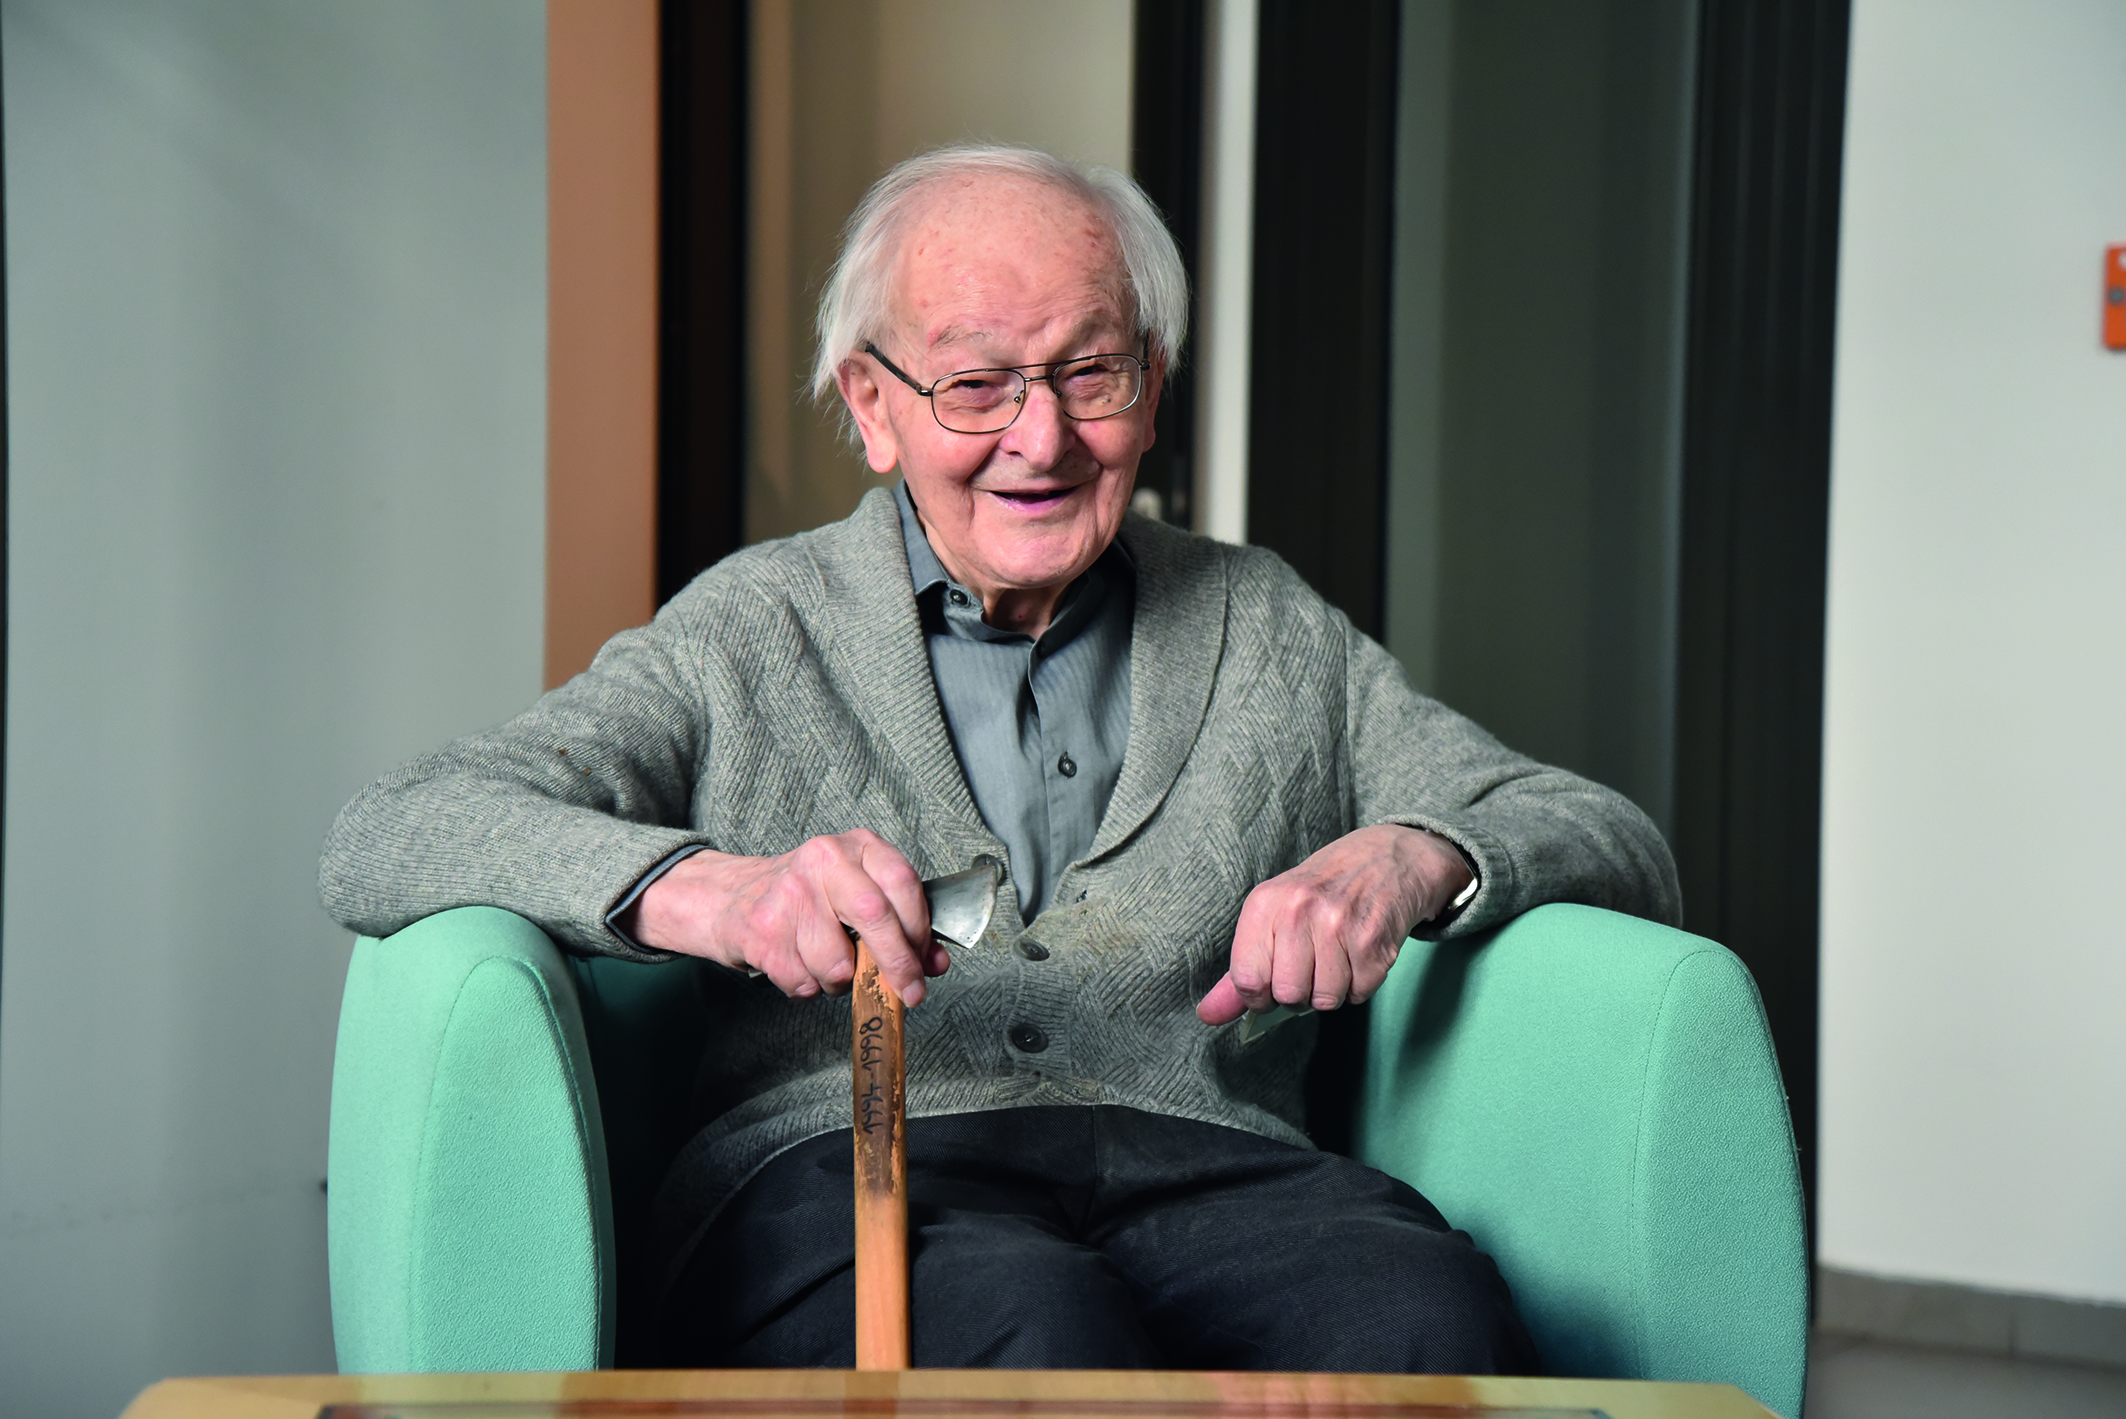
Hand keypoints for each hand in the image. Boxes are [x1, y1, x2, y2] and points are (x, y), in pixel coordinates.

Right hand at [620, 830, 948, 1004]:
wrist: (729, 898)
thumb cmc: (806, 898)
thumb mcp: (856, 893)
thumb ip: (900, 924)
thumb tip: (933, 964)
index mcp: (855, 846)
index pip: (903, 883)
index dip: (921, 931)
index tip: (926, 964)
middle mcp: (823, 861)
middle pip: (875, 917)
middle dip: (898, 965)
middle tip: (910, 992)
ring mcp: (789, 895)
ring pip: (840, 964)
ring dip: (840, 981)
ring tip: (824, 960)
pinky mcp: (763, 933)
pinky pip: (805, 983)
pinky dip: (807, 987)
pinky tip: (797, 963)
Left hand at [1196, 824, 1472, 1025]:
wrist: (1384, 859)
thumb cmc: (1319, 893)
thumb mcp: (1272, 916)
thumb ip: (1239, 971)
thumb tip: (1207, 1016)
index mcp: (1264, 903)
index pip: (1247, 980)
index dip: (1259, 996)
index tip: (1271, 983)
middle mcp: (1299, 909)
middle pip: (1288, 995)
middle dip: (1298, 994)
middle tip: (1309, 967)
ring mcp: (1340, 924)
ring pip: (1325, 1000)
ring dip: (1331, 990)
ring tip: (1335, 958)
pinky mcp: (1375, 940)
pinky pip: (1359, 994)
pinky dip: (1359, 985)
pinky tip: (1358, 955)